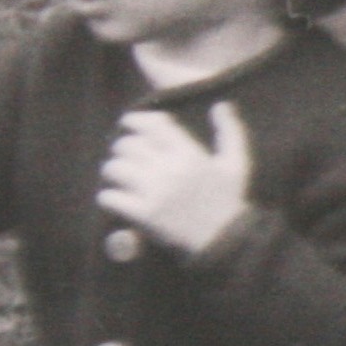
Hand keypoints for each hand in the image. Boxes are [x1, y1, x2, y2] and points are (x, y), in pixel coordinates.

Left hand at [97, 102, 253, 254]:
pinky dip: (109, 196)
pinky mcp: (143, 214)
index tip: (129, 123)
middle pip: (127, 145)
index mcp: (190, 154)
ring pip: (114, 168)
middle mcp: (170, 169)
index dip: (135, 120)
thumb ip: (230, 131)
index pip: (152, 125)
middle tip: (127, 155)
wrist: (223, 240)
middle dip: (123, 148)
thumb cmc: (228, 199)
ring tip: (121, 176)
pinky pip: (110, 197)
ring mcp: (154, 192)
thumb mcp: (236, 164)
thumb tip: (220, 105)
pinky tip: (117, 198)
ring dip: (114, 170)